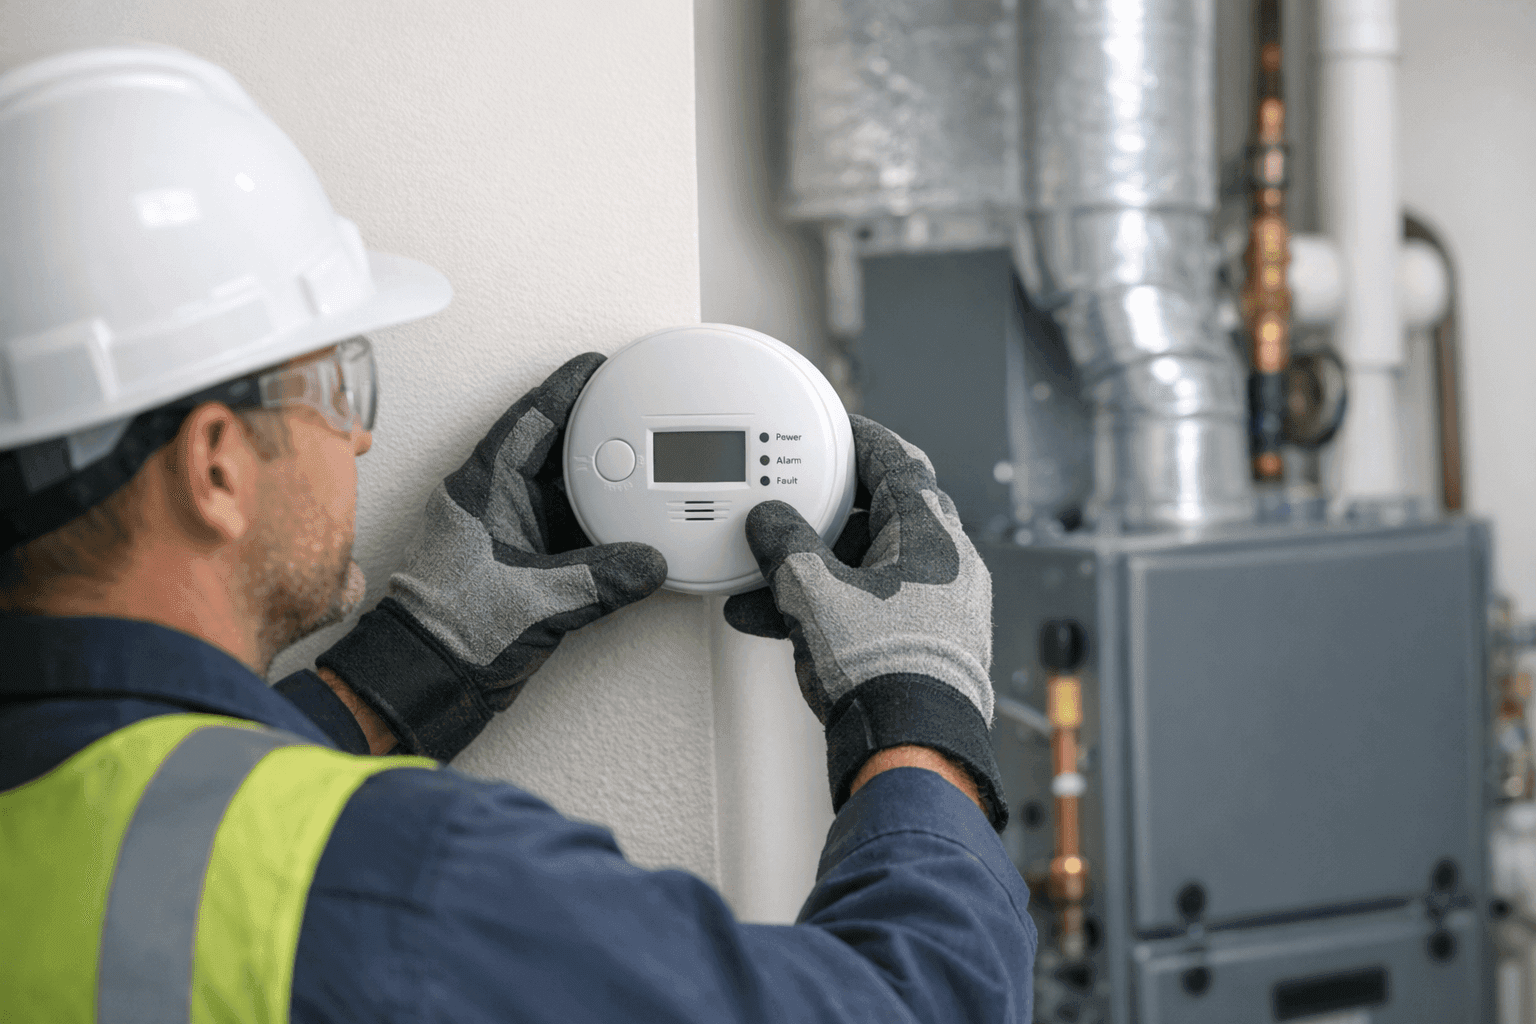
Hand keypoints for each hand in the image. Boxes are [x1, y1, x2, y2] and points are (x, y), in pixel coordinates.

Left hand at [319, 353, 667, 759]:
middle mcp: (493, 504)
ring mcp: (508, 533)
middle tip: (630, 403)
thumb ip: (598, 579)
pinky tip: (627, 516)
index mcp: (481, 490)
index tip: (597, 369)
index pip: (528, 421)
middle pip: (550, 446)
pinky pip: (568, 525)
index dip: (565, 390)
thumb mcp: (534, 600)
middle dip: (591, 425)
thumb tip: (647, 564)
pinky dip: (598, 516)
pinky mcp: (522, 563)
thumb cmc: (448, 633)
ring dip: (597, 472)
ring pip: (560, 485)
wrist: (428, 681)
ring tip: (639, 454)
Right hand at [723, 415, 1004, 827]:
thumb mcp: (812, 592)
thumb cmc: (880, 668)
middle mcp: (948, 566)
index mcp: (933, 534)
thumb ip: (784, 544)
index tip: (838, 429)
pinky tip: (780, 622)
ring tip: (764, 582)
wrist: (910, 750)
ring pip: (871, 568)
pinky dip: (832, 605)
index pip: (899, 461)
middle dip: (825, 517)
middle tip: (791, 507)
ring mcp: (943, 609)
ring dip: (818, 570)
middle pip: (882, 516)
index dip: (863, 439)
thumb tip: (768, 522)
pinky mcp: (928, 647)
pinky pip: (874, 606)